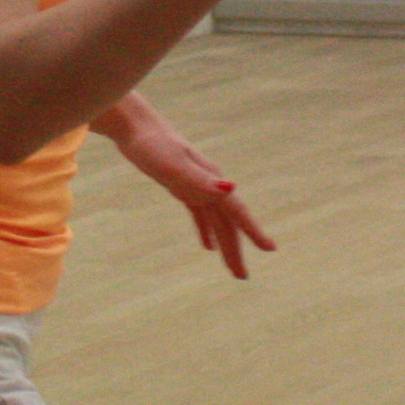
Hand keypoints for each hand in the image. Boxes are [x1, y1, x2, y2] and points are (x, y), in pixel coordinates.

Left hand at [105, 111, 275, 278]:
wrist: (134, 126)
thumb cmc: (152, 145)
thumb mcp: (173, 165)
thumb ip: (200, 179)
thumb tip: (231, 188)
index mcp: (211, 181)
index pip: (236, 211)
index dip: (253, 231)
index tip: (270, 249)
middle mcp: (209, 184)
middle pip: (227, 222)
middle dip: (236, 249)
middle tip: (242, 277)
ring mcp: (196, 185)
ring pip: (216, 221)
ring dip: (225, 244)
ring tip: (233, 268)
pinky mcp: (181, 186)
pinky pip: (200, 214)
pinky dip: (206, 231)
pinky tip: (208, 246)